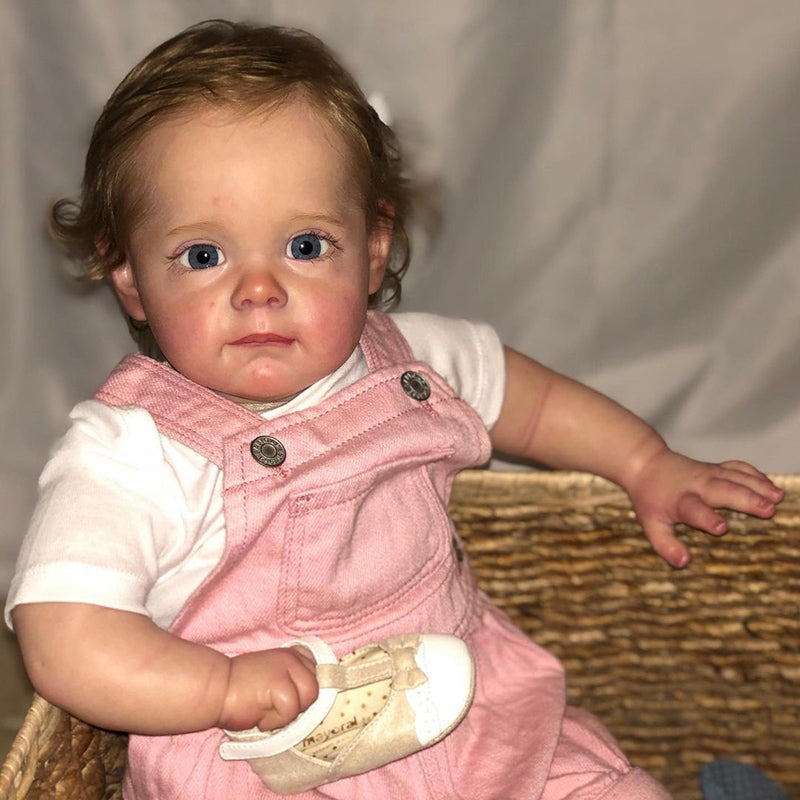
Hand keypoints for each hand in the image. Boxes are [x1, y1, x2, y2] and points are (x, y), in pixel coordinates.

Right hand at [218, 646, 318, 731]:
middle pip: (316, 689)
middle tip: (273, 708)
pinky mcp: (280, 684)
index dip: (304, 692)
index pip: (318, 674)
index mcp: (292, 654)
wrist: (214, 689)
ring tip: (265, 710)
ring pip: (307, 699)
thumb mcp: (271, 678)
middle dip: (297, 705)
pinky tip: (258, 715)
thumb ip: (291, 681)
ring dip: (287, 713)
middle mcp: (293, 658)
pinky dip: (274, 720)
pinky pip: (290, 711)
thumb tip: (312, 701)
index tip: (289, 701)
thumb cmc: (240, 690)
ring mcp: (287, 668)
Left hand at [622, 447, 783, 567]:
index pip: (693, 510)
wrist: (646, 465)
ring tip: (778, 497)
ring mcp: (708, 473)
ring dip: (758, 486)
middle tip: (769, 510)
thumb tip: (683, 562)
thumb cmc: (650, 499)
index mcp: (680, 501)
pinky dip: (755, 474)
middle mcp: (697, 486)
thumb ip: (665, 544)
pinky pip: (738, 468)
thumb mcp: (650, 524)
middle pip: (723, 490)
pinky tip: (770, 485)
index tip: (721, 527)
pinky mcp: (716, 467)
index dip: (706, 518)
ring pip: (736, 477)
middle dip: (746, 499)